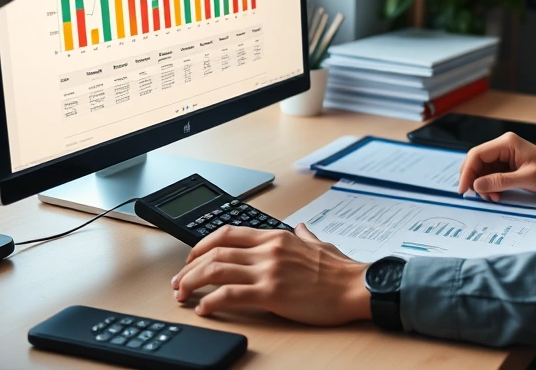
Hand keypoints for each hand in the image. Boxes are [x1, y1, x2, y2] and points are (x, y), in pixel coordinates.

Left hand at [170, 224, 370, 325]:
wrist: (357, 286)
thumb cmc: (341, 271)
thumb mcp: (320, 244)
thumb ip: (305, 235)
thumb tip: (302, 228)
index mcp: (277, 236)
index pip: (228, 233)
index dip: (202, 246)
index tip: (192, 259)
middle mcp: (268, 249)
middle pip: (214, 253)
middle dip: (189, 268)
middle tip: (178, 282)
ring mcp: (268, 270)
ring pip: (215, 271)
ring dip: (192, 283)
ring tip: (182, 295)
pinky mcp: (271, 293)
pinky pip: (230, 295)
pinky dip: (210, 301)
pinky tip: (202, 308)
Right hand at [458, 132, 535, 201]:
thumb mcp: (527, 178)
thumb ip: (501, 181)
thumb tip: (477, 185)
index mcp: (506, 143)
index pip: (477, 154)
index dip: (467, 172)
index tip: (464, 189)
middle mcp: (502, 146)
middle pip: (476, 161)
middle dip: (473, 179)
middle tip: (476, 196)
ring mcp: (503, 155)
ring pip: (481, 169)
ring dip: (482, 185)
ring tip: (492, 197)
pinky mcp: (506, 164)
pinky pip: (490, 174)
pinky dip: (489, 186)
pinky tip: (496, 195)